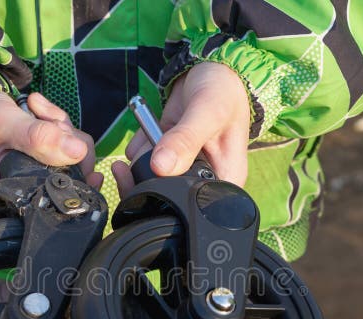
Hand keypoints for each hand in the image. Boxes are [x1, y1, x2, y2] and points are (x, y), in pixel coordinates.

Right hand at [0, 91, 102, 190]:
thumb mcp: (1, 124)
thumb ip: (37, 137)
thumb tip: (79, 151)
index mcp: (14, 195)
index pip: (57, 196)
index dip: (76, 177)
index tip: (80, 155)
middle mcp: (31, 187)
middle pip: (74, 172)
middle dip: (65, 139)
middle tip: (40, 115)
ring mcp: (41, 170)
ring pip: (74, 151)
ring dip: (60, 124)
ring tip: (33, 106)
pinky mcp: (46, 154)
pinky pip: (68, 137)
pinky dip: (57, 118)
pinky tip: (35, 104)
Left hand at [112, 62, 250, 194]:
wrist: (212, 67)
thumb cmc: (223, 90)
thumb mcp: (208, 112)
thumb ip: (185, 140)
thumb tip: (160, 167)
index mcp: (225, 180)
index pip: (194, 207)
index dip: (167, 199)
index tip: (149, 175)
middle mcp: (204, 181)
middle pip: (167, 198)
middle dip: (147, 175)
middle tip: (145, 150)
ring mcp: (184, 169)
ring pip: (149, 180)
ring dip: (140, 158)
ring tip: (153, 134)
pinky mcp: (167, 157)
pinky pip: (142, 162)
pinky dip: (138, 147)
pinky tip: (148, 131)